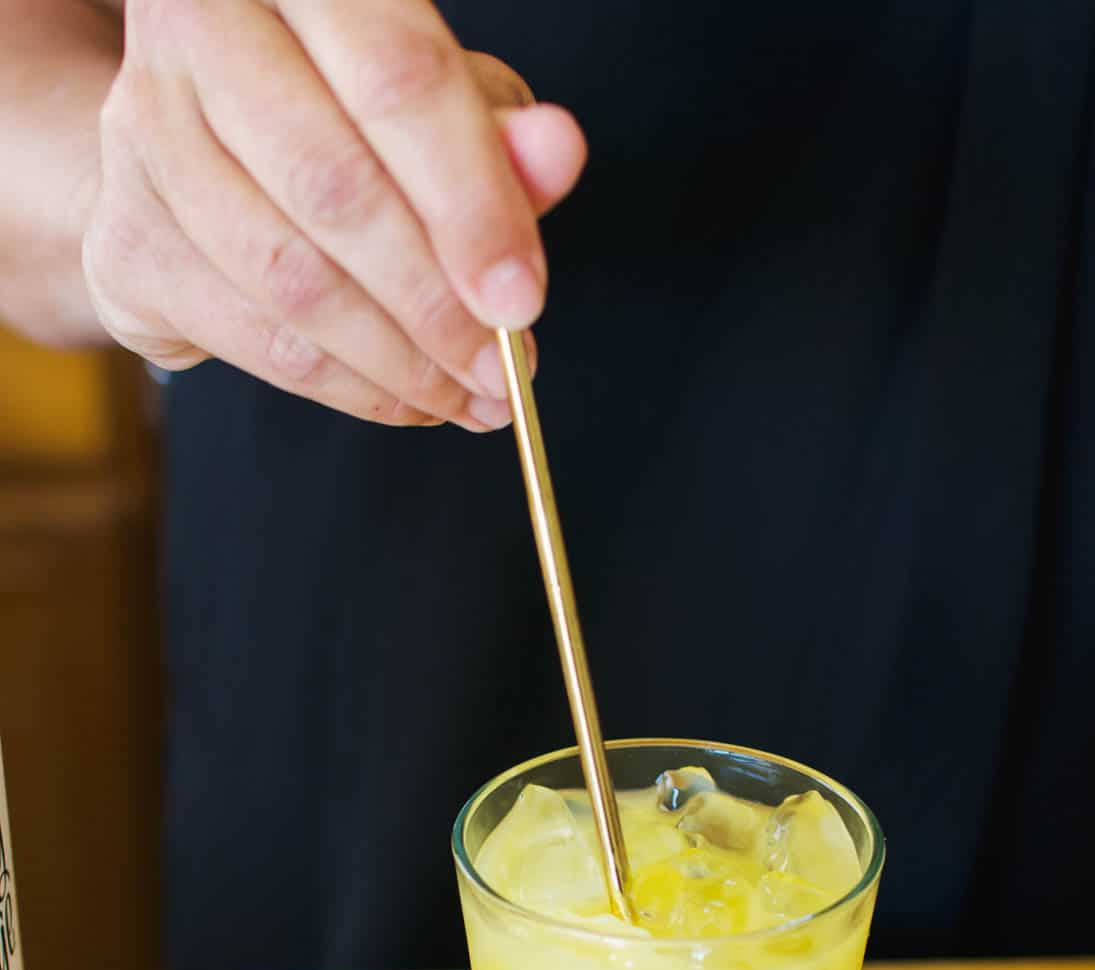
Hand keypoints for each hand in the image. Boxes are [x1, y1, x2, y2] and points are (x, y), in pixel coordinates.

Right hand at [82, 0, 586, 428]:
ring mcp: (147, 134)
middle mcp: (201, 30)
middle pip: (336, 189)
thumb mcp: (431, 97)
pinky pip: (256, 338)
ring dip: (398, 362)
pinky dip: (347, 386)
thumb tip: (557, 155)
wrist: (197, 144)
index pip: (397, 81)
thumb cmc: (336, 109)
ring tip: (467, 397)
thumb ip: (496, 128)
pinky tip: (408, 400)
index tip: (524, 300)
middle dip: (437, 304)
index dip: (471, 203)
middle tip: (503, 370)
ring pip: (291, 278)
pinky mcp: (129, 239)